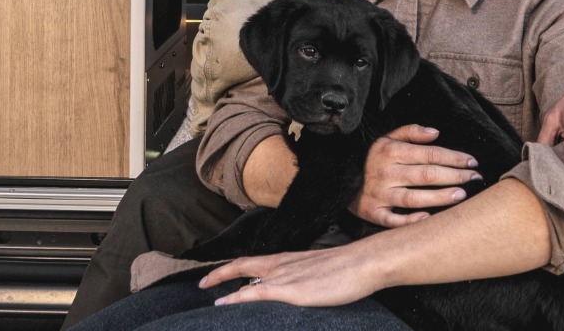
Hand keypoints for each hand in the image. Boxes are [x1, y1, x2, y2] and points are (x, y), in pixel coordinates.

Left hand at [200, 242, 381, 307]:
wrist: (362, 263)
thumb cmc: (346, 269)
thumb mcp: (318, 272)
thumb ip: (302, 278)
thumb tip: (296, 288)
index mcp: (287, 259)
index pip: (251, 260)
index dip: (232, 267)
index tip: (216, 275)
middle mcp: (281, 264)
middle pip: (242, 264)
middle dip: (220, 274)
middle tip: (202, 284)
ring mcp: (285, 276)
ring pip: (247, 280)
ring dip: (226, 290)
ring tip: (211, 300)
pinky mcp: (292, 290)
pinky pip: (258, 292)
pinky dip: (239, 298)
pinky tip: (226, 304)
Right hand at [350, 124, 481, 226]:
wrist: (340, 176)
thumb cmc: (371, 156)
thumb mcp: (386, 137)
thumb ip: (410, 132)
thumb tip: (436, 133)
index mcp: (391, 151)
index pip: (429, 154)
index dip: (453, 157)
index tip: (472, 161)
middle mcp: (386, 172)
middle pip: (427, 175)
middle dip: (454, 176)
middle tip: (475, 178)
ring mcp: (380, 194)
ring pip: (415, 198)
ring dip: (440, 197)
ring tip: (461, 195)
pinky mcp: (373, 213)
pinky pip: (395, 220)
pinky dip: (411, 221)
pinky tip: (429, 218)